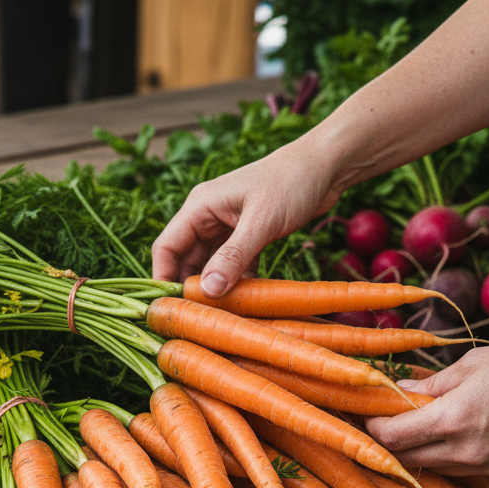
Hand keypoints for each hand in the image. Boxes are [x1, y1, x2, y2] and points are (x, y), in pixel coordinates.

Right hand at [151, 140, 340, 296]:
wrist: (325, 167)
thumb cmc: (291, 182)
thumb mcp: (260, 222)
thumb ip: (233, 257)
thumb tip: (207, 291)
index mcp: (200, 207)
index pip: (167, 247)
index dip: (163, 278)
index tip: (170, 309)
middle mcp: (208, 217)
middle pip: (187, 260)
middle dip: (191, 288)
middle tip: (199, 319)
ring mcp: (228, 227)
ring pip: (212, 265)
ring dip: (217, 288)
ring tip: (223, 315)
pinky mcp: (249, 236)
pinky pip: (235, 265)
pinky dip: (239, 282)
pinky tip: (247, 301)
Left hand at [364, 340, 488, 478]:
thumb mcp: (472, 364)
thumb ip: (431, 385)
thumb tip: (397, 392)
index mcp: (453, 419)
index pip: (391, 436)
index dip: (371, 426)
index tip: (365, 413)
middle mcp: (466, 452)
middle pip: (406, 458)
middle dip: (389, 442)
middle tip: (381, 420)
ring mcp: (487, 467)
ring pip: (433, 468)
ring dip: (418, 451)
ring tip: (414, 426)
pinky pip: (463, 469)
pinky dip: (449, 455)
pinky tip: (454, 434)